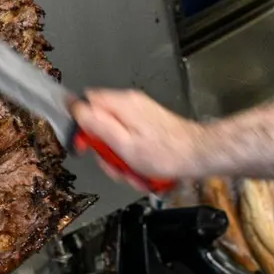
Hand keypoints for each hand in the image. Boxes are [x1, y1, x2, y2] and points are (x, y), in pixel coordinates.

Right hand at [69, 89, 208, 183]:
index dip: (81, 124)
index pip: (86, 102)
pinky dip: (133, 158)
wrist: (198, 154)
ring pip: (116, 137)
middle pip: (101, 124)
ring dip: (121, 159)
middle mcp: (131, 104)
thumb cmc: (166, 154)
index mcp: (122, 105)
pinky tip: (143, 169)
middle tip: (116, 164)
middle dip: (105, 150)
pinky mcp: (149, 126)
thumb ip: (98, 126)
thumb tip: (75, 109)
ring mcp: (140, 115)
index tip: (85, 144)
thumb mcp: (124, 145)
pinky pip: (130, 142)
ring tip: (134, 171)